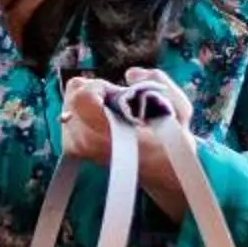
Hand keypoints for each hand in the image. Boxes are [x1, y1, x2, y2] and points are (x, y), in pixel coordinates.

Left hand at [61, 68, 196, 218]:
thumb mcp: (178, 110)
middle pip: (72, 95)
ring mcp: (77, 147)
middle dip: (94, 90)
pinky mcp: (73, 149)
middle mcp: (87, 143)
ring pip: (69, 103)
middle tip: (116, 100)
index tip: (119, 93)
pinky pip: (69, 116)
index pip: (83, 97)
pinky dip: (84, 111)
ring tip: (113, 112)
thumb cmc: (170, 144)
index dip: (100, 86)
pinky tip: (104, 119)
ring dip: (89, 100)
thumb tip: (130, 74)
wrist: (162, 173)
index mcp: (109, 135)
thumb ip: (157, 82)